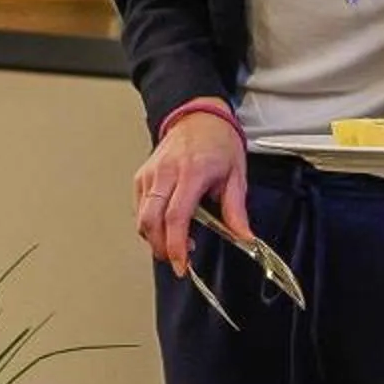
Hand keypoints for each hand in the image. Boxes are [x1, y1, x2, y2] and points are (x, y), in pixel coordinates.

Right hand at [133, 112, 247, 269]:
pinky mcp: (141, 177)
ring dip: (154, 237)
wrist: (198, 119)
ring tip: (175, 243)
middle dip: (161, 248)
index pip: (176, 217)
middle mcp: (166, 173)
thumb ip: (236, 210)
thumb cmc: (218, 144)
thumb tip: (244, 238)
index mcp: (191, 173)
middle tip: (178, 261)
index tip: (181, 264)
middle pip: (151, 221)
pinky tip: (165, 226)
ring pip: (141, 217)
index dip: (176, 245)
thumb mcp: (236, 176)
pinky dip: (149, 224)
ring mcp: (150, 174)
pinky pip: (139, 208)